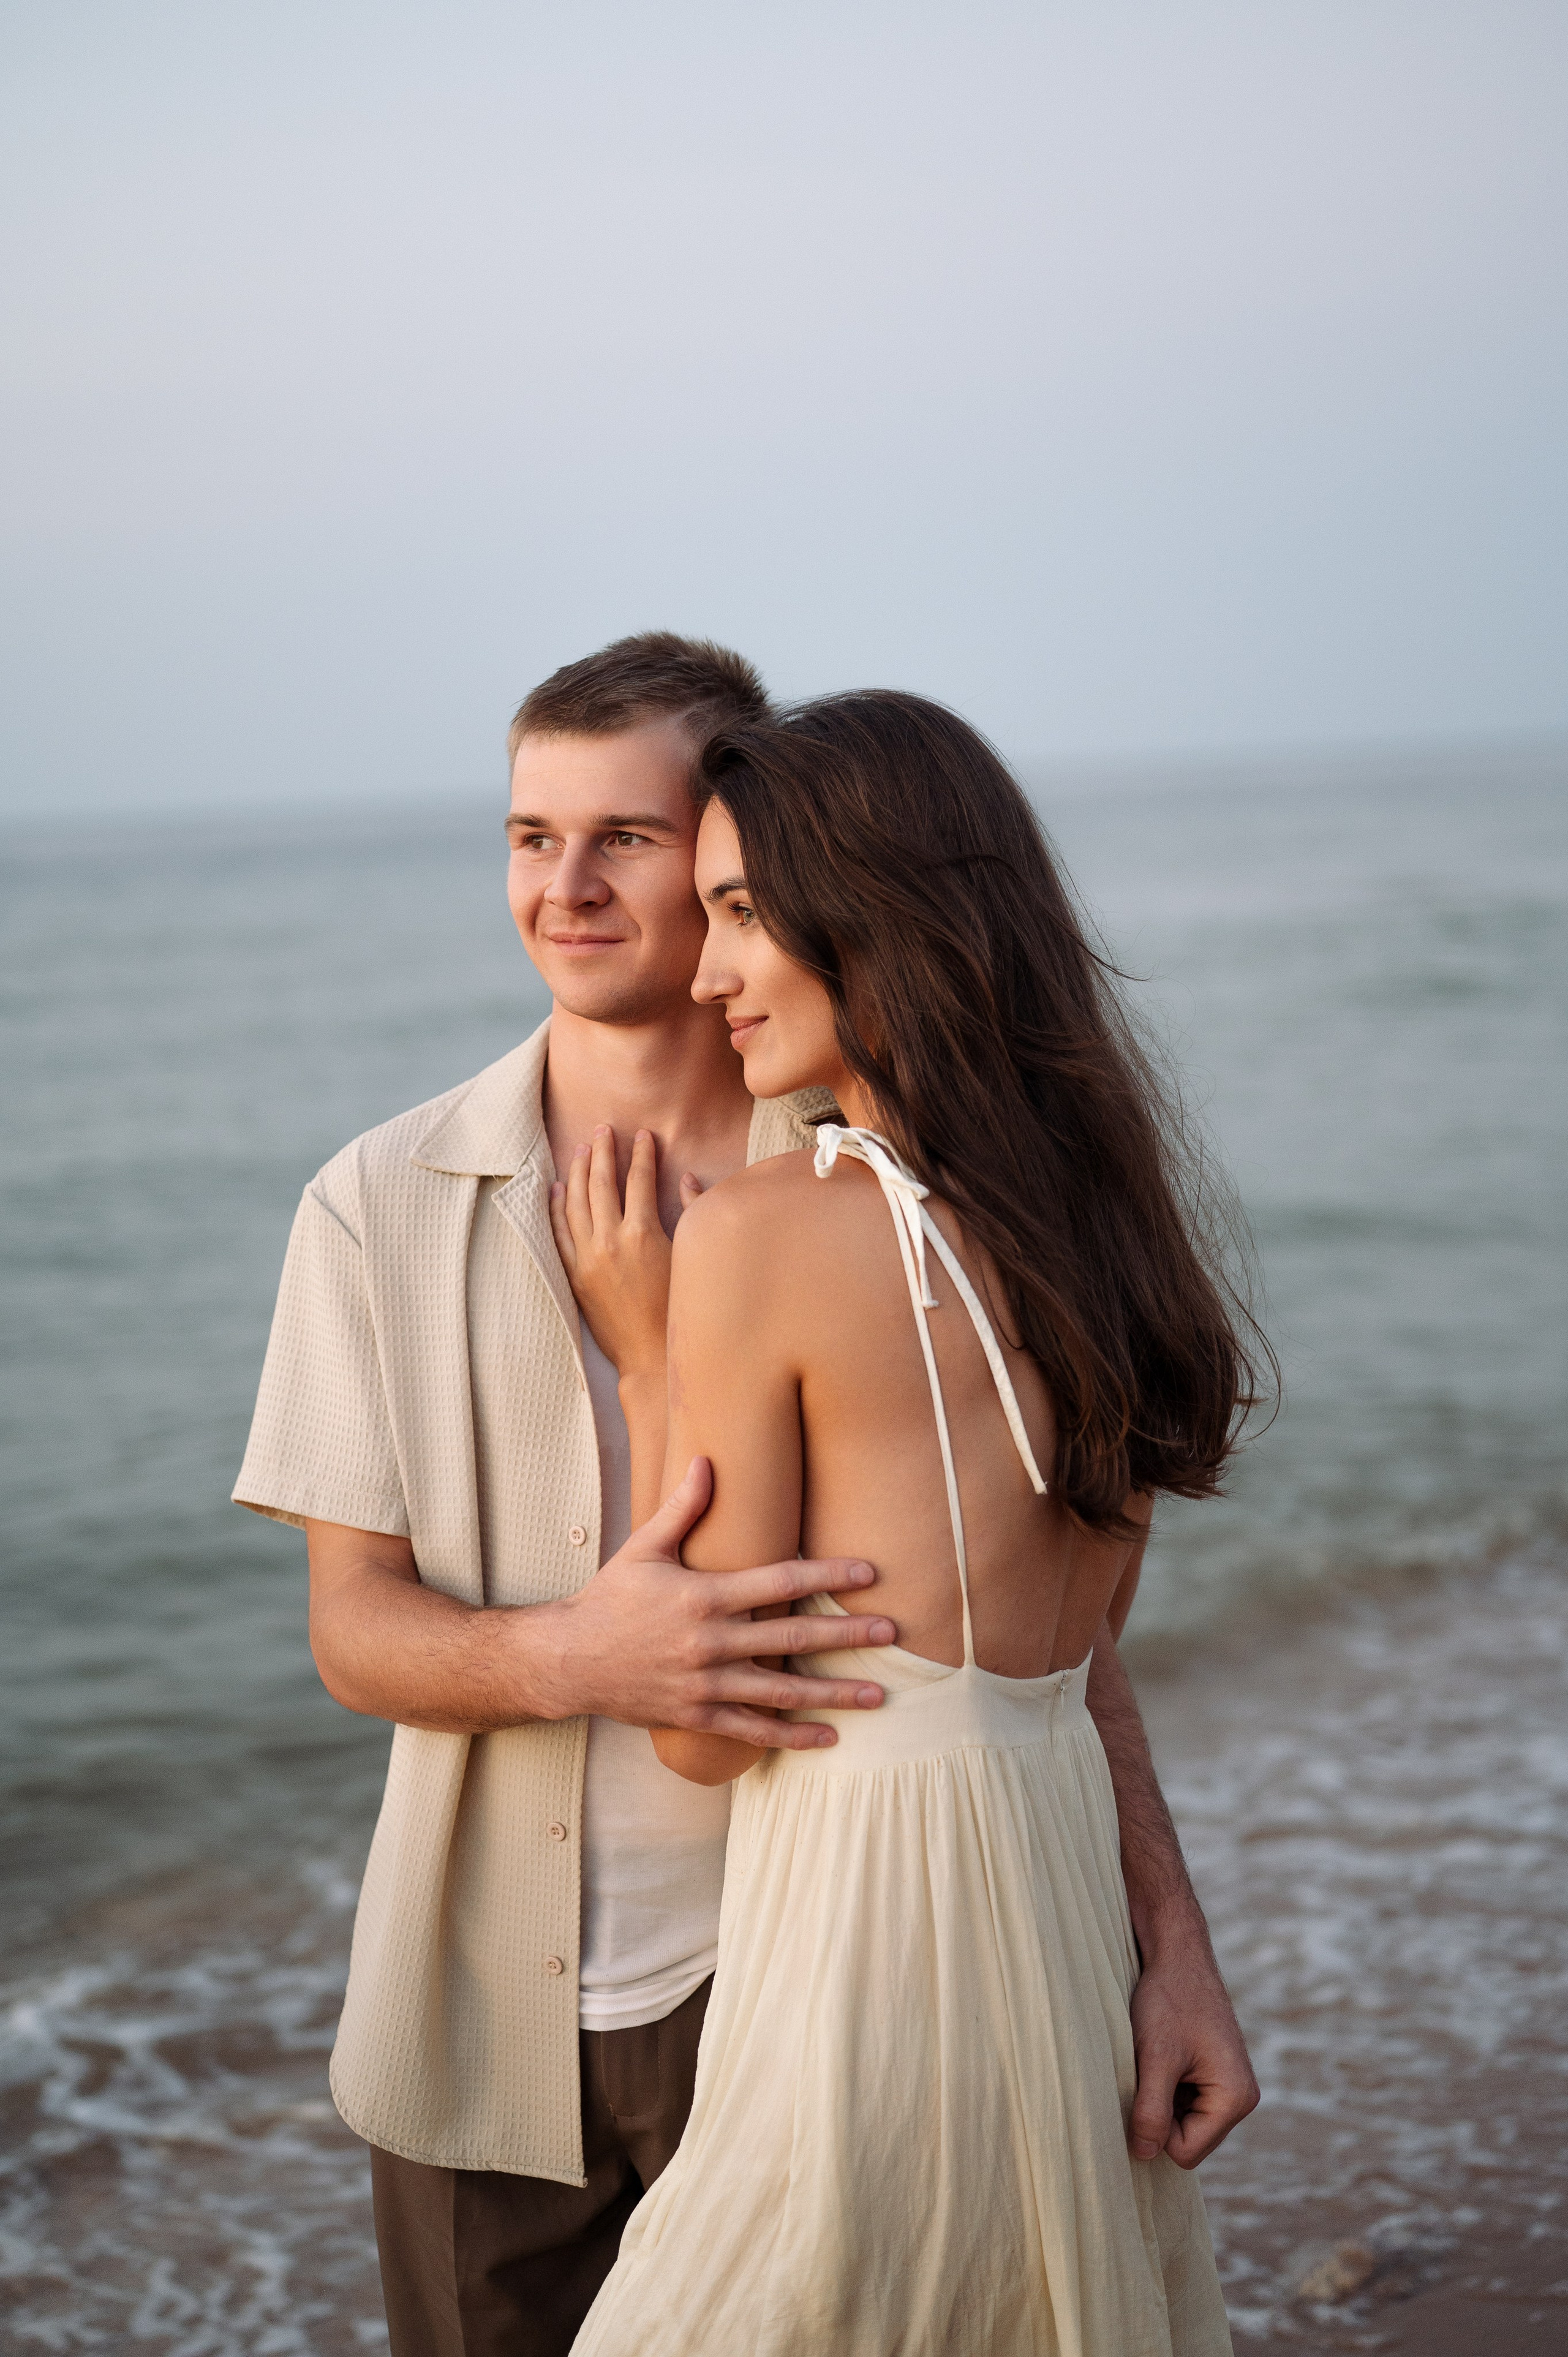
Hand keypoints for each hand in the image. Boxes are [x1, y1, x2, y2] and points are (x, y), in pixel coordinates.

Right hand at [529, 1457, 894, 1746]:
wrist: (569, 1659)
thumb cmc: (610, 1598)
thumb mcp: (644, 1548)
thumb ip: (683, 1509)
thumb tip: (707, 1459)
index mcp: (703, 1596)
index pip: (779, 1583)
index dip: (827, 1577)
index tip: (869, 1572)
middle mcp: (709, 1643)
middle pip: (792, 1639)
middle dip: (847, 1636)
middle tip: (893, 1633)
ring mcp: (704, 1684)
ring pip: (781, 1692)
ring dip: (834, 1695)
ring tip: (878, 1696)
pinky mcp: (697, 1716)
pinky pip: (752, 1729)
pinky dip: (792, 1735)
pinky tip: (828, 1738)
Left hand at [548, 1126, 701, 1376]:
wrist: (652, 1355)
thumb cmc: (680, 1309)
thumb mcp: (691, 1257)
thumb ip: (692, 1213)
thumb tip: (689, 1179)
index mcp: (643, 1233)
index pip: (639, 1180)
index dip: (641, 1154)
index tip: (643, 1135)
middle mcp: (610, 1241)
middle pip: (602, 1184)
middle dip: (603, 1152)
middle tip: (603, 1128)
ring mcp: (588, 1258)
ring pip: (575, 1204)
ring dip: (578, 1172)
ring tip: (581, 1149)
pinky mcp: (575, 1276)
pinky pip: (559, 1234)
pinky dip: (556, 1208)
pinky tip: (556, 1189)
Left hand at [1127, 1907, 1258, 2167]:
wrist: (1176, 1953)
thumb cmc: (1167, 2000)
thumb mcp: (1155, 2058)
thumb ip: (1151, 2112)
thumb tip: (1144, 2158)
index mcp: (1235, 2098)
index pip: (1186, 2152)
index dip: (1155, 2128)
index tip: (1143, 2085)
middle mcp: (1242, 2097)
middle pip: (1188, 2141)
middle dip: (1161, 2114)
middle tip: (1148, 2069)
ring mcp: (1230, 2085)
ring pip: (1184, 2123)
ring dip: (1162, 2099)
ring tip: (1156, 2058)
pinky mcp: (1217, 2073)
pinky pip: (1186, 2102)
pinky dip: (1166, 2085)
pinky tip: (1162, 2054)